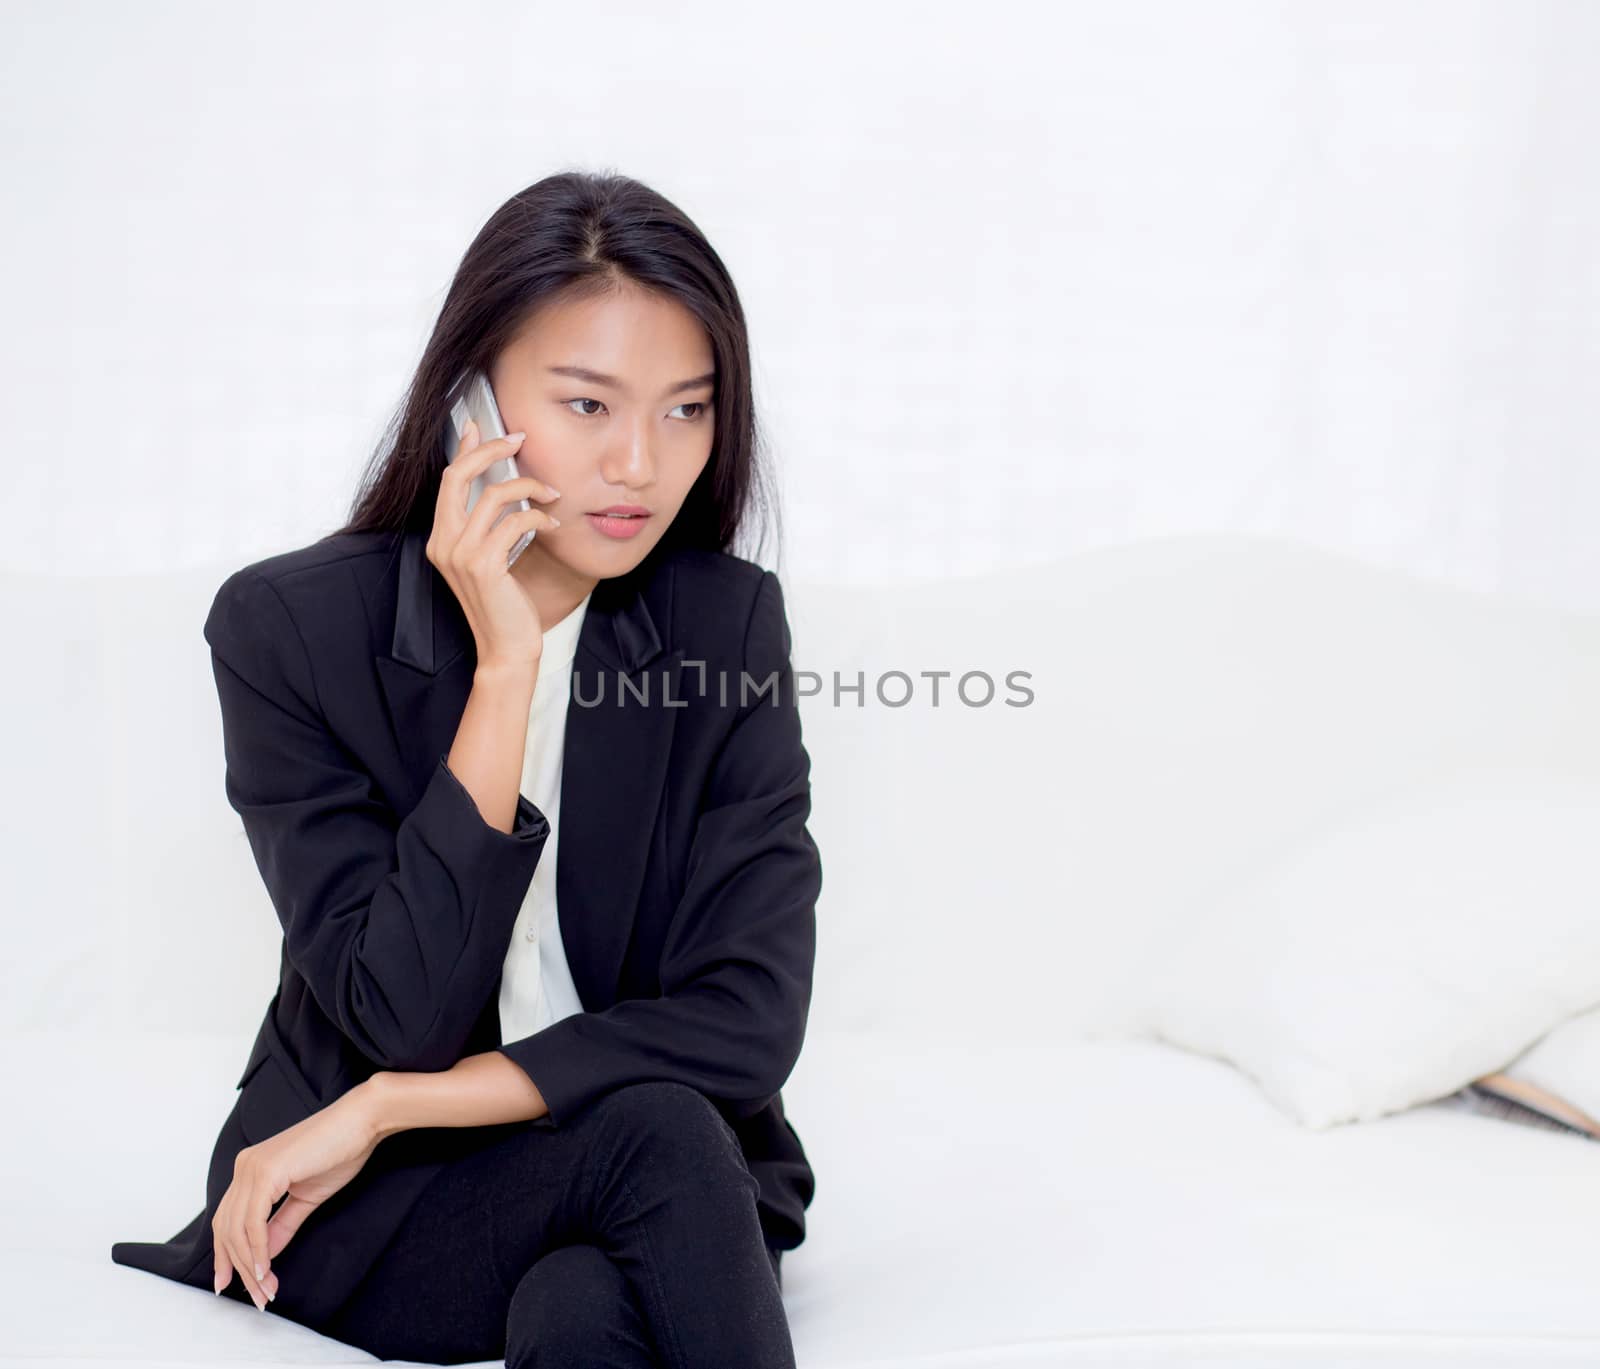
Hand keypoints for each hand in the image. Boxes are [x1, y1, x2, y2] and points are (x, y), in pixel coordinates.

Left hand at [211, 1077, 387, 1310]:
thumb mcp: (306, 1197)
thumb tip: (263, 1255)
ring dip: (250, 1266)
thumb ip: (281, 1225)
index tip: (234, 1284)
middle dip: (239, 1268)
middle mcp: (244, 1167)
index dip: (227, 1256)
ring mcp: (252, 1168)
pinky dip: (257, 1250)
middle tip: (258, 1298)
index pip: (228, 1220)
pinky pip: (253, 1222)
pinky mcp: (266, 1172)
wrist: (362, 1121)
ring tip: (266, 1291)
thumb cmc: (341, 1150)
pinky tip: (267, 1270)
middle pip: (227, 1229)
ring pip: (236, 1230)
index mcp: (251, 1169)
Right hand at [430, 416, 562, 671]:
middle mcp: (443, 543)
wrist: (506, 649)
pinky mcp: (484, 566)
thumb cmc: (504, 604)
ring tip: (553, 494)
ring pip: (493, 496)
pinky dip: (539, 518)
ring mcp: (460, 555)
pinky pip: (515, 522)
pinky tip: (553, 526)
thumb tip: (502, 486)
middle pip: (458, 476)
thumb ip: (489, 526)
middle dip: (491, 450)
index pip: (448, 480)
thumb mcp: (491, 558)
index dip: (465, 449)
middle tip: (520, 439)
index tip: (481, 425)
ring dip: (529, 487)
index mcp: (441, 539)